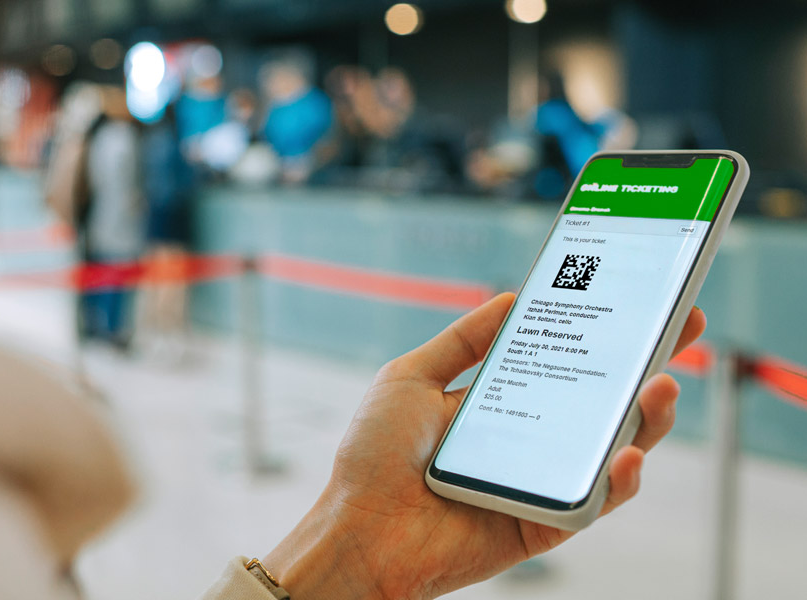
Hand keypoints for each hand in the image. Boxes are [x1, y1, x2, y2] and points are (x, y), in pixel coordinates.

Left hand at [265, 293, 705, 599]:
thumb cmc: (374, 455)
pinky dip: (616, 481)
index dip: (599, 334)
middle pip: (599, 402)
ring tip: (661, 384)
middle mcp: (527, 439)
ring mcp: (539, 481)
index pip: (562, 361)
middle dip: (645, 364)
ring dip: (645, 418)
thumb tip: (512, 298)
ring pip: (609, 450)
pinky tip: (625, 453)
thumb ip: (463, 341)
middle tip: (680, 326)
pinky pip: (592, 503)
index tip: (636, 299)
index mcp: (500, 402)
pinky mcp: (543, 524)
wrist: (358, 529)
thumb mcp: (411, 377)